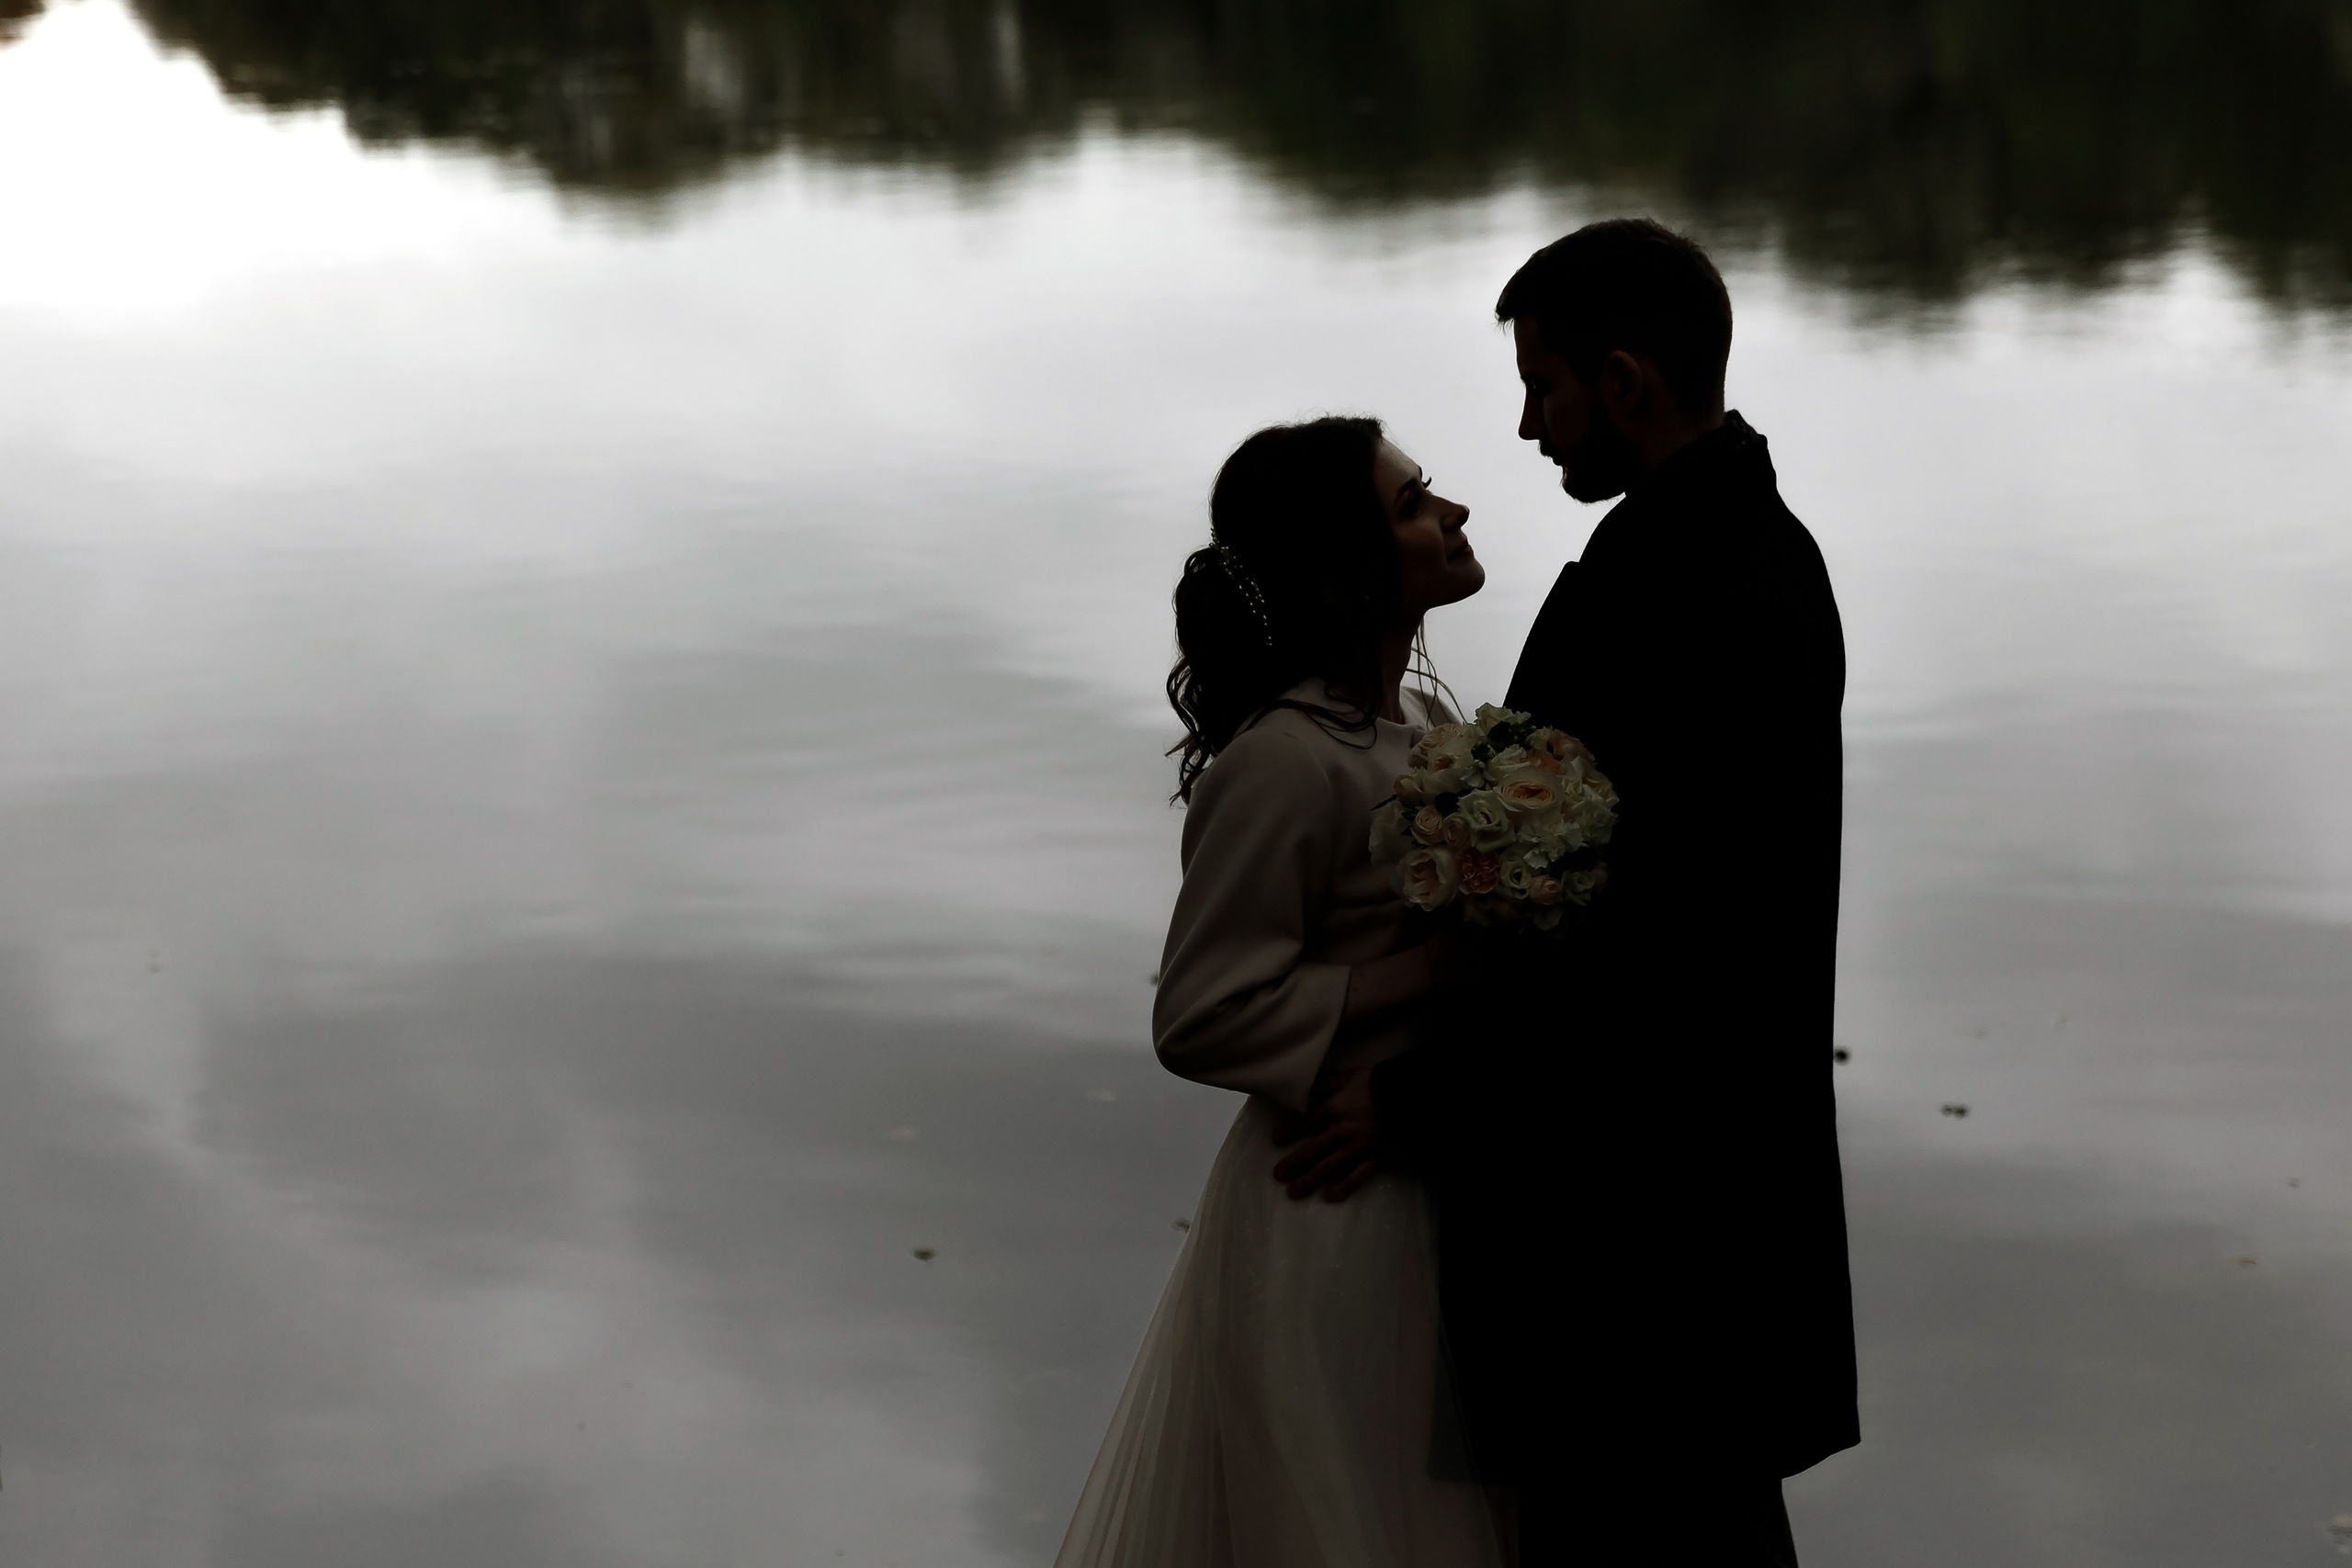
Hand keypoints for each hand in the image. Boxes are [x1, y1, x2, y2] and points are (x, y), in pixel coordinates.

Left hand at [1269, 1066, 1378, 1201]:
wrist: (1408, 1098)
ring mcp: (1357, 1148)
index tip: (1276, 1140)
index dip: (1289, 1131)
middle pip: (1311, 1151)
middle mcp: (1341, 1131)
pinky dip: (1342, 1187)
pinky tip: (1329, 1196)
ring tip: (1293, 1192)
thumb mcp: (1350, 1076)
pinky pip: (1356, 1177)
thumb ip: (1327, 1082)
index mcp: (1334, 1108)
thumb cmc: (1378, 1084)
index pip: (1305, 1122)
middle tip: (1278, 1175)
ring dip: (1309, 1180)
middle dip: (1293, 1164)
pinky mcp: (1373, 1158)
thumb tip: (1307, 1088)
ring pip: (1328, 1168)